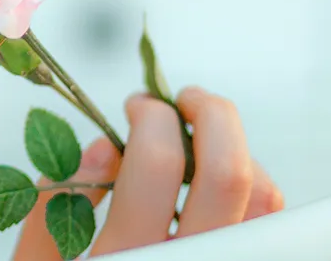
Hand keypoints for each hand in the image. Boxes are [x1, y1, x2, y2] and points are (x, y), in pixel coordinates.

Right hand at [12, 87, 283, 258]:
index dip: (150, 115)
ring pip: (266, 200)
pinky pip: (274, 230)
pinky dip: (254, 193)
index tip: (136, 105)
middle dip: (211, 114)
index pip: (158, 163)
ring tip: (198, 146)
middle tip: (182, 100)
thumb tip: (105, 145)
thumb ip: (55, 204)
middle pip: (232, 172)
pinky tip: (216, 191)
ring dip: (237, 153)